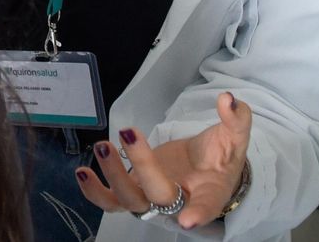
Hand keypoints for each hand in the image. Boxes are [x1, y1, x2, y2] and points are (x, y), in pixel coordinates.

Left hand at [76, 92, 252, 229]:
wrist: (206, 170)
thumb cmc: (221, 158)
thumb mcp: (234, 138)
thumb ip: (235, 120)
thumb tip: (228, 100)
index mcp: (209, 194)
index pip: (205, 206)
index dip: (197, 213)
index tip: (188, 218)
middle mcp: (178, 204)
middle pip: (159, 194)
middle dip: (142, 166)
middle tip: (130, 133)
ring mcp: (152, 199)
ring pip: (129, 201)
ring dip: (112, 177)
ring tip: (102, 146)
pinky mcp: (134, 192)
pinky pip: (111, 200)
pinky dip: (94, 191)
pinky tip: (82, 171)